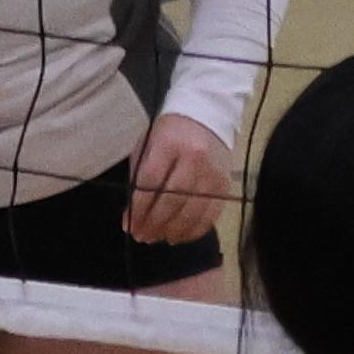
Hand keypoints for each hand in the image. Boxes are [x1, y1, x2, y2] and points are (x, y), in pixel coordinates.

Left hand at [124, 112, 230, 251]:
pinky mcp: (224, 186)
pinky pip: (209, 216)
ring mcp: (212, 173)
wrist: (207, 116)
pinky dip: (193, 231)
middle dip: (153, 223)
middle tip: (142, 236)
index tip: (130, 224)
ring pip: (191, 212)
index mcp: (169, 143)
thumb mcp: (149, 145)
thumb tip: (132, 215)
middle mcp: (194, 158)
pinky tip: (178, 236)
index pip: (151, 181)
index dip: (139, 207)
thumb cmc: (171, 132)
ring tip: (157, 238)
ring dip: (172, 230)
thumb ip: (139, 177)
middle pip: (172, 199)